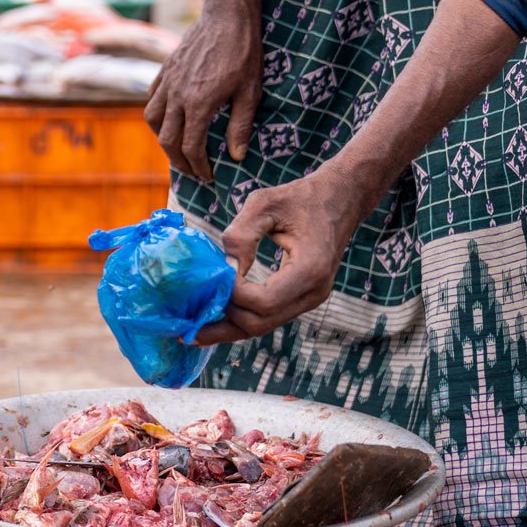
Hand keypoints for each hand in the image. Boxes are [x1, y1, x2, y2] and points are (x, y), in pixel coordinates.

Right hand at [145, 0, 261, 181]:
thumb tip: (237, 156)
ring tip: (177, 146)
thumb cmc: (244, 51)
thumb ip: (240, 125)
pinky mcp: (165, 70)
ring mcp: (168, 82)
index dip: (199, 166)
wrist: (226, 14)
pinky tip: (169, 117)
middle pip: (167, 139)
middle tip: (192, 171)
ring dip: (163, 138)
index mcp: (198, 104)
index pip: (191, 147)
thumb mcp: (250, 91)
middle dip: (179, 161)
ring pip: (153, 119)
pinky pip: (152, 98)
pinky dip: (157, 113)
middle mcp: (177, 96)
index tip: (208, 176)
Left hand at [194, 168, 362, 345]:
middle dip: (223, 320)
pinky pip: (267, 316)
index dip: (233, 295)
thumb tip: (223, 269)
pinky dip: (239, 319)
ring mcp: (309, 299)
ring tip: (190, 330)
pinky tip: (213, 321)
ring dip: (227, 327)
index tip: (211, 277)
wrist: (340, 199)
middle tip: (187, 317)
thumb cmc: (301, 197)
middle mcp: (313, 292)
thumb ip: (241, 235)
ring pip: (262, 326)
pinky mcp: (301, 298)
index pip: (264, 301)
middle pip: (260, 323)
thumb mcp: (265, 203)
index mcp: (310, 269)